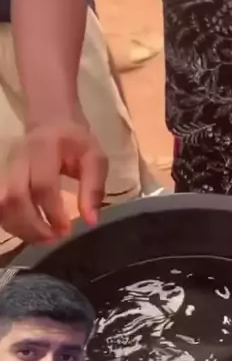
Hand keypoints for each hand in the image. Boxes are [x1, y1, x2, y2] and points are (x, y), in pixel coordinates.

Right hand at [0, 117, 107, 243]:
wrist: (51, 121)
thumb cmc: (76, 142)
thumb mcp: (94, 158)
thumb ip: (94, 188)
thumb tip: (91, 221)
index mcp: (45, 148)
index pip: (42, 185)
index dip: (52, 212)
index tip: (66, 230)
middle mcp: (19, 157)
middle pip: (14, 197)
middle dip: (32, 225)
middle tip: (52, 239)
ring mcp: (6, 167)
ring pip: (1, 204)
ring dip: (20, 228)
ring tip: (43, 239)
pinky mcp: (1, 178)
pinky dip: (12, 223)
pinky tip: (30, 231)